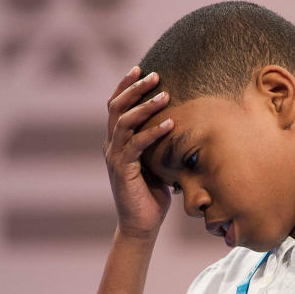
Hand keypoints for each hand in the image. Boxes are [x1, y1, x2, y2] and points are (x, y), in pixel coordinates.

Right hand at [103, 67, 174, 239]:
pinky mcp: (123, 171)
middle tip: (154, 75)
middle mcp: (111, 146)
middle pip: (116, 108)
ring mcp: (115, 158)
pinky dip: (153, 132)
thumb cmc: (152, 195)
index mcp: (117, 142)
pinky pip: (136, 145)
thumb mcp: (157, 162)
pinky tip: (170, 123)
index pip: (115, 106)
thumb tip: (182, 122)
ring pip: (124, 123)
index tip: (140, 68)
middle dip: (134, 88)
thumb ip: (159, 143)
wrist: (141, 225)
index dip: (125, 86)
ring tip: (164, 94)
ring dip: (144, 106)